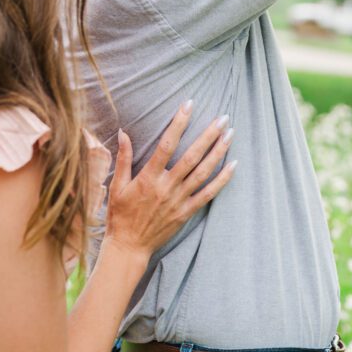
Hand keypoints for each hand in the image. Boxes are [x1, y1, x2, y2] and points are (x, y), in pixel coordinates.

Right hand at [102, 103, 235, 258]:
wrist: (128, 247)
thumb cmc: (120, 215)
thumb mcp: (117, 186)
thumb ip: (123, 158)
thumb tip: (123, 132)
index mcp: (148, 177)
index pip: (167, 144)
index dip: (179, 123)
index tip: (189, 104)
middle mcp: (166, 187)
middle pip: (192, 156)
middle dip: (209, 135)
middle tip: (222, 118)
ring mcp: (178, 200)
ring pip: (203, 173)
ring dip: (219, 152)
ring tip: (230, 134)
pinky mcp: (186, 212)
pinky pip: (208, 194)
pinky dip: (222, 180)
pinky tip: (234, 165)